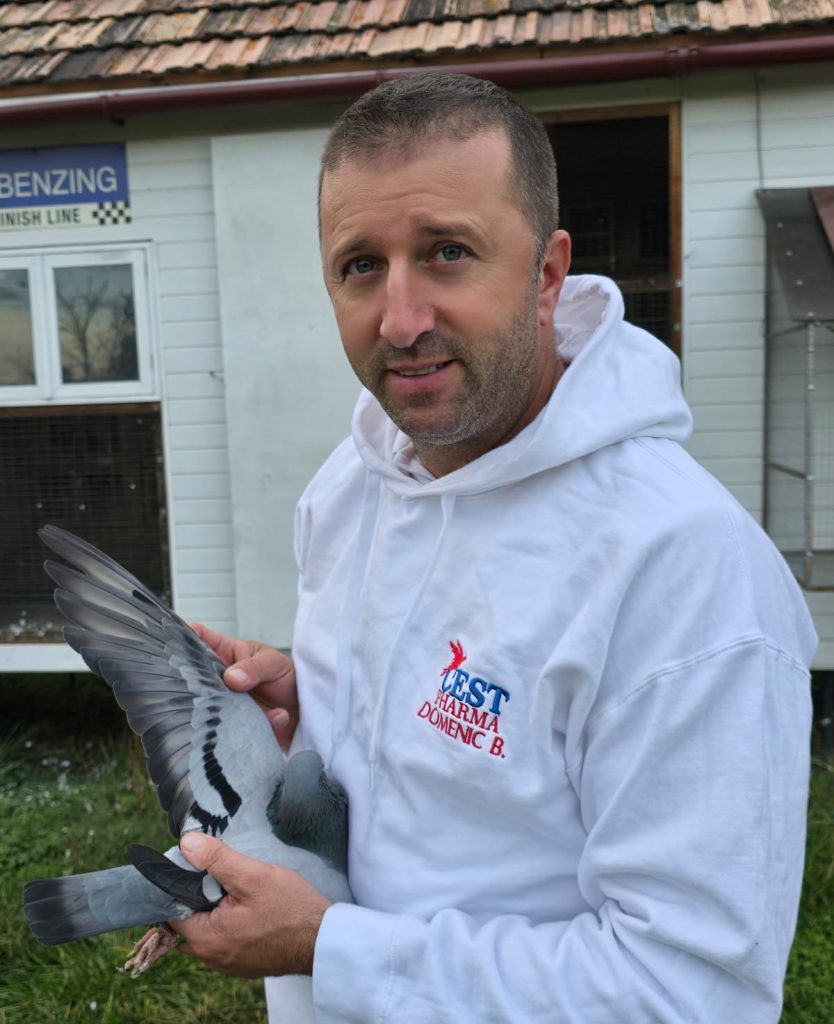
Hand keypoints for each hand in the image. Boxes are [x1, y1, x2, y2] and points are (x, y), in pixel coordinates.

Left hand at [169, 832, 330, 977]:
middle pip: (189, 920)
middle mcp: (211, 957)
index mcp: (206, 938)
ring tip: (239, 890)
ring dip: (216, 910)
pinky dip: (230, 922)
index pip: (172, 909)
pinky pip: (224, 939)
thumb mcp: (253, 875)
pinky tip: (250, 908)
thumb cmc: (291, 908)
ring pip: (207, 929)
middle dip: (200, 897)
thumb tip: (187, 843)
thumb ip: (217, 860)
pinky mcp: (243, 963)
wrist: (322, 940)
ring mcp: (227, 963)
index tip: (197, 866)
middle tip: (224, 877)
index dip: (181, 884)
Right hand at [190, 623, 297, 747]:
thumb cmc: (287, 678)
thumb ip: (254, 668)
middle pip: (196, 677)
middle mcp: (221, 678)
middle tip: (210, 687)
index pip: (201, 638)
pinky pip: (234, 727)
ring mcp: (226, 702)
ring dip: (231, 709)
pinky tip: (277, 716)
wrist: (305, 711)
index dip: (184, 634)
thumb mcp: (274, 664)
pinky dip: (259, 722)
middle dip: (196, 683)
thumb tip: (232, 678)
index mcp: (228, 654)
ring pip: (210, 706)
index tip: (170, 637)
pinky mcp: (235, 725)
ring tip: (252, 707)